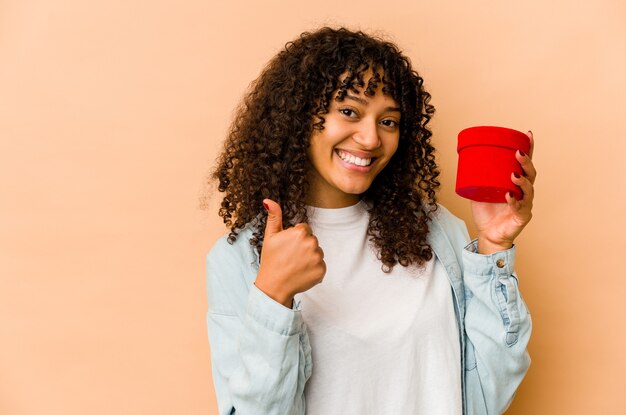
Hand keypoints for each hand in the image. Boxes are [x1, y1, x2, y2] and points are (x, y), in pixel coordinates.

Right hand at [254, 199, 325, 307]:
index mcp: (300, 233)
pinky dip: (313, 269)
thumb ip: (274, 216)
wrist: (274, 286)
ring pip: (317, 252)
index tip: (287, 247)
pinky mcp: (322, 270)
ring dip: (309, 257)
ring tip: (295, 265)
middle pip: (312, 240)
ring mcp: (318, 258)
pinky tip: (301, 272)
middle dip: (303, 246)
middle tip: (290, 256)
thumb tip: (268, 200)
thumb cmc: (271, 260)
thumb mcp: (270, 236)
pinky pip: (320, 265)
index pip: (304, 229)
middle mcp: (312, 243)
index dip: (295, 238)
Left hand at [471, 131, 535, 253]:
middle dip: (526, 163)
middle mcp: (524, 192)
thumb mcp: (479, 190)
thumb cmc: (487, 211)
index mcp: (517, 182)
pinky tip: (509, 196)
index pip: (525, 164)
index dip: (529, 149)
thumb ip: (476, 177)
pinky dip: (514, 202)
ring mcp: (525, 205)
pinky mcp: (521, 217)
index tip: (528, 134)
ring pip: (529, 190)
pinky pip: (520, 209)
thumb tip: (463, 159)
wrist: (487, 233)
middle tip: (517, 154)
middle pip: (531, 174)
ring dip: (522, 181)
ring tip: (513, 175)